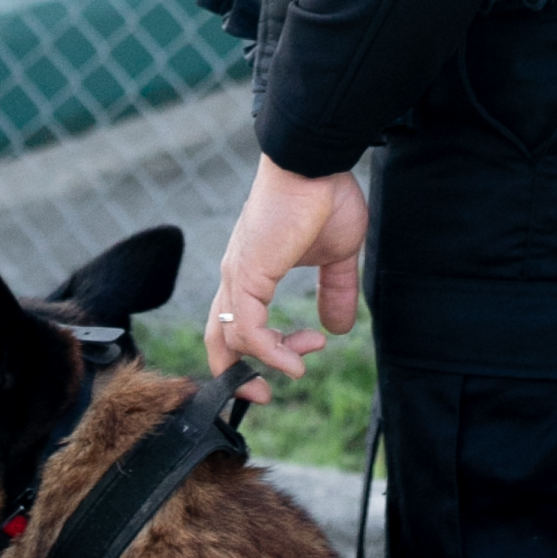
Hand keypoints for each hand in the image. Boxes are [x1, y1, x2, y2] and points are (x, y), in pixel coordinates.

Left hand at [205, 159, 368, 384]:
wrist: (315, 163)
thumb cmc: (323, 197)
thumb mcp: (336, 257)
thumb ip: (334, 292)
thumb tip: (338, 327)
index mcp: (250, 272)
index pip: (236, 326)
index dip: (259, 356)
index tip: (298, 361)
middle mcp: (236, 277)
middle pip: (218, 341)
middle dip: (239, 376)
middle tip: (267, 394)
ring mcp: (238, 276)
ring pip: (230, 340)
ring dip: (267, 362)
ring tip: (301, 364)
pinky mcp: (247, 275)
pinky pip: (246, 330)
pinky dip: (267, 353)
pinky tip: (294, 361)